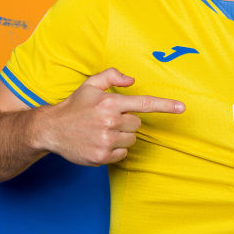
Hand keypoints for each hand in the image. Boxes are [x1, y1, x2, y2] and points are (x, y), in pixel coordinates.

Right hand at [38, 68, 183, 165]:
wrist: (51, 129)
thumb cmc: (74, 106)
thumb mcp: (90, 84)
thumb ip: (112, 76)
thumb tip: (132, 80)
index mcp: (110, 102)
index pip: (144, 104)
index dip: (165, 105)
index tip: (182, 107)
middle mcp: (109, 122)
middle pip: (137, 124)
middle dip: (127, 121)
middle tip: (108, 119)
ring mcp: (105, 141)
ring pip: (131, 139)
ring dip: (121, 135)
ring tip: (101, 131)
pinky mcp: (101, 157)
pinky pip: (122, 154)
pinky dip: (115, 149)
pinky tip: (99, 142)